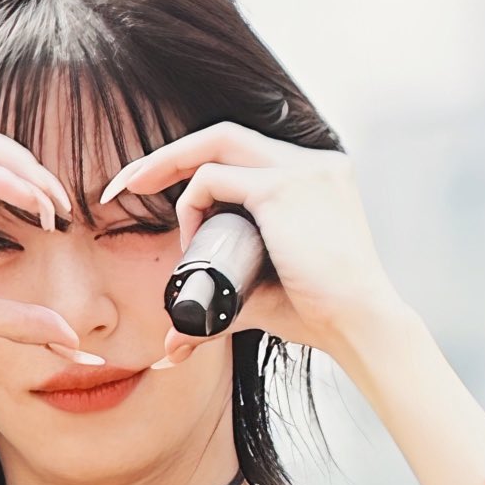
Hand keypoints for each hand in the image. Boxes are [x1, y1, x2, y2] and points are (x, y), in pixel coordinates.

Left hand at [97, 120, 404, 367]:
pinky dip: (192, 206)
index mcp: (316, 176)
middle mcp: (312, 162)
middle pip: (224, 136)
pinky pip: (215, 179)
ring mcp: (300, 169)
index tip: (152, 191)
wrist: (360, 326)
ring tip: (164, 225)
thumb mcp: (261, 297)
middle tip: (124, 184)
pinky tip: (192, 243)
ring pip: (215, 148)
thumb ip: (218, 311)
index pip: (245, 153)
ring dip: (176, 179)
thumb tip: (172, 348)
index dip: (195, 164)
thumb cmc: (319, 315)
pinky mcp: (283, 188)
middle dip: (167, 156)